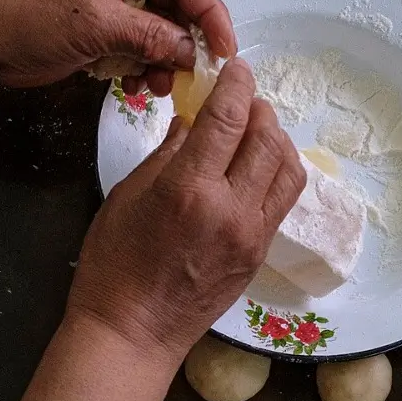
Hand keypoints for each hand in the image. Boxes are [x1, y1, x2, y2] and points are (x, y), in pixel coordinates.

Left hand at [0, 0, 234, 94]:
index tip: (226, 53)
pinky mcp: (101, 23)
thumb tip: (193, 52)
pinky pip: (137, 43)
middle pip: (177, 4)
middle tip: (192, 77)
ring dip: (163, 60)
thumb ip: (151, 36)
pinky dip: (142, 65)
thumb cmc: (26, 16)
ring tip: (156, 86)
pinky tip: (135, 85)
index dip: (211, 15)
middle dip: (186, 42)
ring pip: (160, 28)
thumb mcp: (96, 26)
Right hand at [65, 58, 306, 364]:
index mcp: (189, 189)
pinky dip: (279, 172)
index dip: (236, 85)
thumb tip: (193, 122)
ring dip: (277, 139)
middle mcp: (230, 209)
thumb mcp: (128, 196)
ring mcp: (251, 234)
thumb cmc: (114, 265)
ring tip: (256, 129)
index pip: (228, 119)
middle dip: (258, 108)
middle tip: (243, 98)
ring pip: (287, 169)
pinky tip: (260, 165)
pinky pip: (283, 201)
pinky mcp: (259, 253)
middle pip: (266, 139)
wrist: (133, 332)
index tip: (235, 68)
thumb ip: (167, 154)